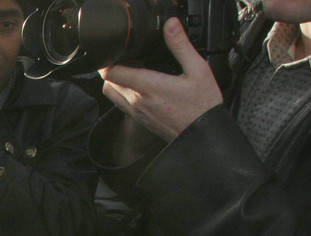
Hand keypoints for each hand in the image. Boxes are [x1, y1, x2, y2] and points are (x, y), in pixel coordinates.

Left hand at [99, 18, 222, 141]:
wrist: (202, 134)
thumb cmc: (202, 105)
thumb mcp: (198, 69)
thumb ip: (181, 46)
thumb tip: (171, 26)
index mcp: (148, 86)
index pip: (112, 72)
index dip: (110, 59)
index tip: (120, 50)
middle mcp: (137, 101)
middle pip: (108, 80)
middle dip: (114, 66)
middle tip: (129, 57)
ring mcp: (136, 112)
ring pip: (111, 93)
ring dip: (116, 80)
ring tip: (134, 70)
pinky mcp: (138, 119)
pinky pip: (120, 103)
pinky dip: (122, 92)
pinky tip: (140, 86)